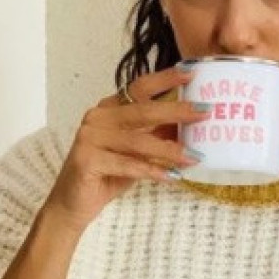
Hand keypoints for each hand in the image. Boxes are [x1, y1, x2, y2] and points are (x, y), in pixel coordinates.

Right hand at [42, 67, 207, 232]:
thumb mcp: (138, 151)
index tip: (191, 72)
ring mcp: (89, 137)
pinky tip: (172, 176)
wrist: (73, 205)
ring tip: (195, 156)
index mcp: (109, 108)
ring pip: (138, 140)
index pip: (140, 87)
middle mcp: (97, 117)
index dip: (165, 79)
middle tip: (205, 112)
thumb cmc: (108, 174)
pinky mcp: (86, 159)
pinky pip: (127, 164)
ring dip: (170, 149)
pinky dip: (152, 170)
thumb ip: (158, 134)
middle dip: (177, 111)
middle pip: (143, 110)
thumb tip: (193, 121)